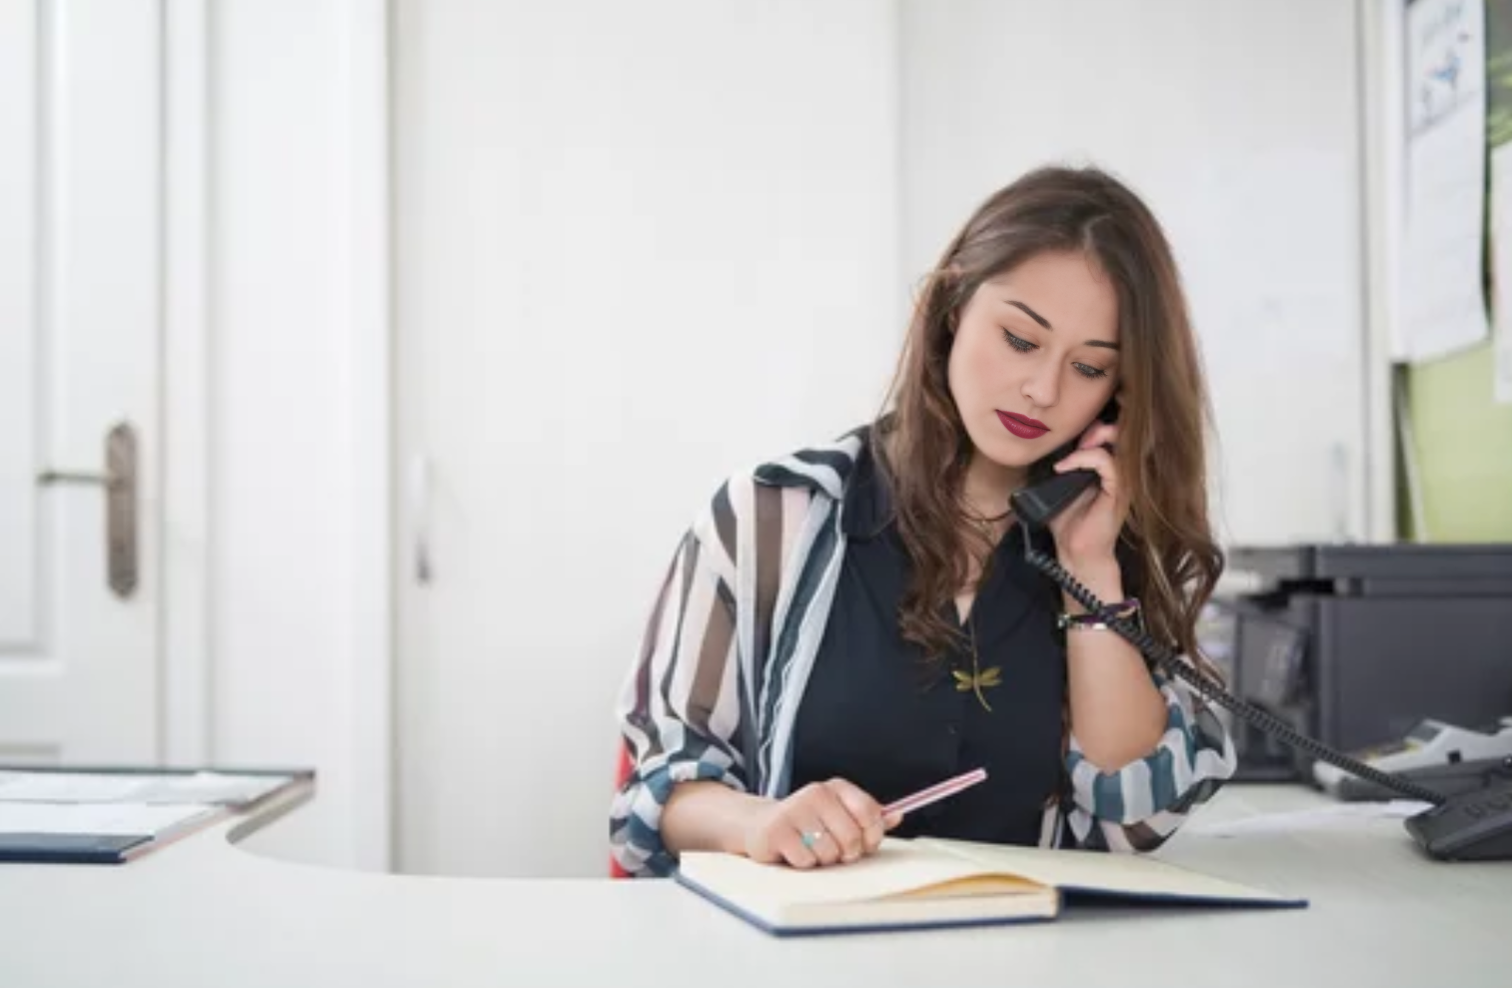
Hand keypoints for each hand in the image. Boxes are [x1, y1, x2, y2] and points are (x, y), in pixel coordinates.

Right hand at [743, 778, 901, 868]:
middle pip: (851, 837)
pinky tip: (793, 852)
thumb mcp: (839, 816)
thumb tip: (898, 816)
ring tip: (810, 849)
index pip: (869, 812)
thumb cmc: (808, 825)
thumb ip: (868, 817)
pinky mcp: (776, 831)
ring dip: (822, 859)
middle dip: (846, 852)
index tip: (865, 843)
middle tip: (833, 849)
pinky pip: (805, 860)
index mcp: (836, 788)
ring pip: (828, 852)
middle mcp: (816, 793)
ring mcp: (794, 810)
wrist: (762, 825)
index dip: (872, 836)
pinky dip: (803, 864)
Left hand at [1046, 418, 1128, 569]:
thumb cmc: (1067, 521)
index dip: (1094, 427)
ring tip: (1068, 454)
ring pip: (1118, 442)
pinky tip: (1064, 467)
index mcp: (1107, 468)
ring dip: (1090, 439)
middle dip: (1096, 427)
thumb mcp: (1058, 486)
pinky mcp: (1118, 491)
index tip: (1069, 434)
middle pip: (1121, 432)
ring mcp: (1121, 481)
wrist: (1075, 551)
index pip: (1111, 434)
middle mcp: (1119, 471)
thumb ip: (1059, 465)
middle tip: (1074, 438)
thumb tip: (1042, 445)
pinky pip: (1107, 463)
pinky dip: (1083, 458)